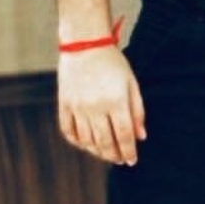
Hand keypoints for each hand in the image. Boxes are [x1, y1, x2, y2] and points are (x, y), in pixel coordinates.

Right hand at [57, 45, 146, 164]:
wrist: (84, 42)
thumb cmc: (113, 62)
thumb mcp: (131, 83)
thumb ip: (137, 111)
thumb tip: (140, 137)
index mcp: (116, 100)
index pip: (123, 135)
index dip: (128, 151)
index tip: (132, 160)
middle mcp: (96, 106)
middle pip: (105, 142)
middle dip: (114, 155)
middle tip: (120, 160)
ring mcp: (78, 106)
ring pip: (87, 141)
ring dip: (97, 151)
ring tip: (106, 153)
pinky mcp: (64, 103)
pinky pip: (69, 131)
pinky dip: (78, 141)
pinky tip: (87, 143)